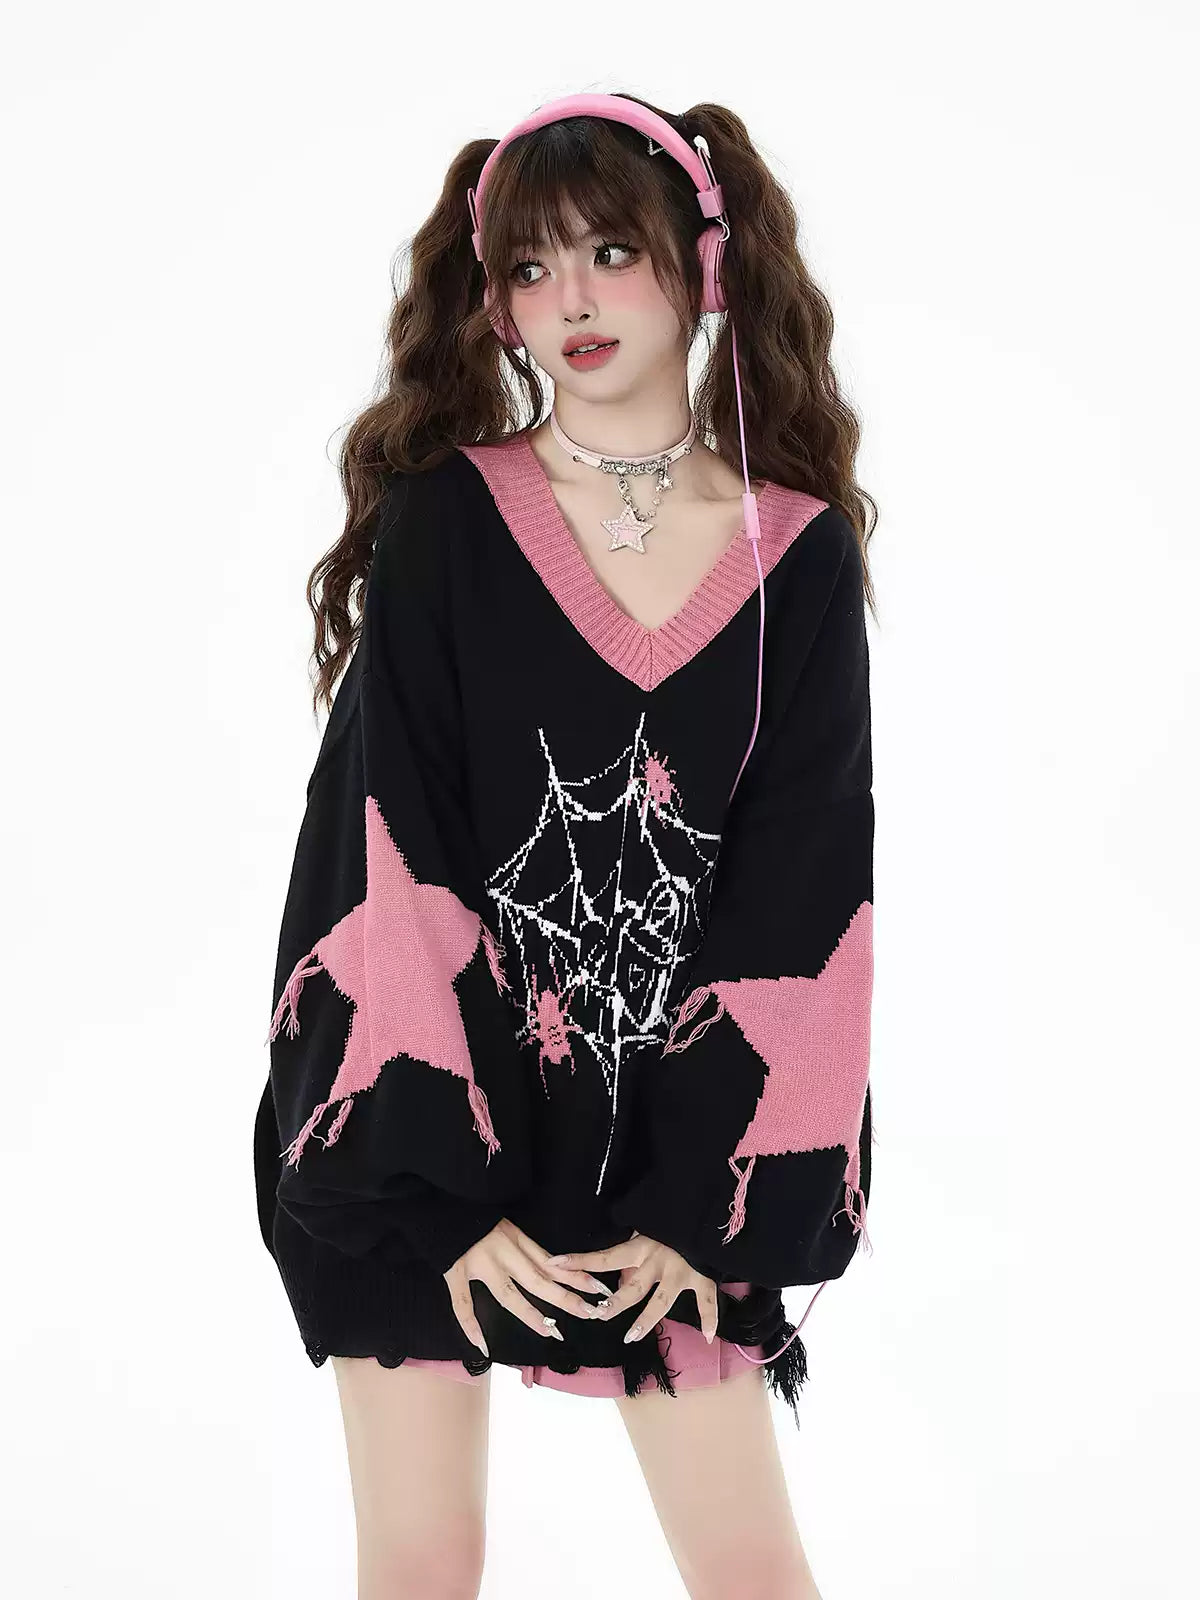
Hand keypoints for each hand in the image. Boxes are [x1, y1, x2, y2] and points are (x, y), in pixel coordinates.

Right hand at [443, 1218, 618, 1357]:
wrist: (438, 1207)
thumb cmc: (473, 1215)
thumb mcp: (504, 1224)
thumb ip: (523, 1246)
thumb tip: (552, 1265)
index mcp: (515, 1238)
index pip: (550, 1261)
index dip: (574, 1275)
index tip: (596, 1288)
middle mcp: (502, 1253)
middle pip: (538, 1279)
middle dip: (564, 1297)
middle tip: (589, 1313)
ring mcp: (478, 1265)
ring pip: (508, 1295)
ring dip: (531, 1315)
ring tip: (551, 1331)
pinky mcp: (455, 1274)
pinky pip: (463, 1304)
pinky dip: (470, 1326)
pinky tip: (483, 1345)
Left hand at [543, 1232, 718, 1344]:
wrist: (704, 1211)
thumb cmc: (669, 1221)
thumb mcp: (645, 1232)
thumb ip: (630, 1257)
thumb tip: (617, 1282)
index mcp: (640, 1248)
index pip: (605, 1257)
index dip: (579, 1262)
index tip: (554, 1264)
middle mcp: (658, 1261)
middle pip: (632, 1287)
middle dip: (615, 1303)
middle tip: (598, 1314)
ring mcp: (680, 1271)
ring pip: (662, 1300)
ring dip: (646, 1320)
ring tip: (631, 1336)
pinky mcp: (702, 1277)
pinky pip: (707, 1300)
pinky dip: (710, 1318)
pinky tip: (708, 1337)